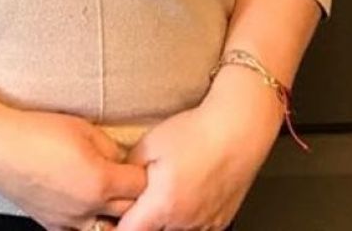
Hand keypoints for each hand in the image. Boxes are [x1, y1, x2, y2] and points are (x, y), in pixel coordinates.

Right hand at [0, 106, 146, 230]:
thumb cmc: (35, 132)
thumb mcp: (81, 127)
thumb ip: (109, 146)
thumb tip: (120, 159)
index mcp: (100, 181)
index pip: (141, 185)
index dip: (144, 172)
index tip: (142, 163)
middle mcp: (89, 207)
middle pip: (130, 210)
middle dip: (135, 196)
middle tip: (130, 179)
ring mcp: (70, 220)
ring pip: (108, 229)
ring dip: (115, 216)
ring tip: (112, 199)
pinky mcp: (52, 224)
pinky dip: (89, 224)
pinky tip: (87, 210)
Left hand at [112, 87, 281, 230]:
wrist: (238, 129)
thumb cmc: (196, 134)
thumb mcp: (149, 144)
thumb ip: (127, 170)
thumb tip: (119, 183)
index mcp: (163, 205)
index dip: (117, 223)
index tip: (113, 212)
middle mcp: (185, 221)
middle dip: (142, 219)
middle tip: (139, 197)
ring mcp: (206, 224)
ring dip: (164, 221)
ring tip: (164, 193)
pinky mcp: (221, 220)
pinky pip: (196, 229)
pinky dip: (185, 220)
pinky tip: (184, 197)